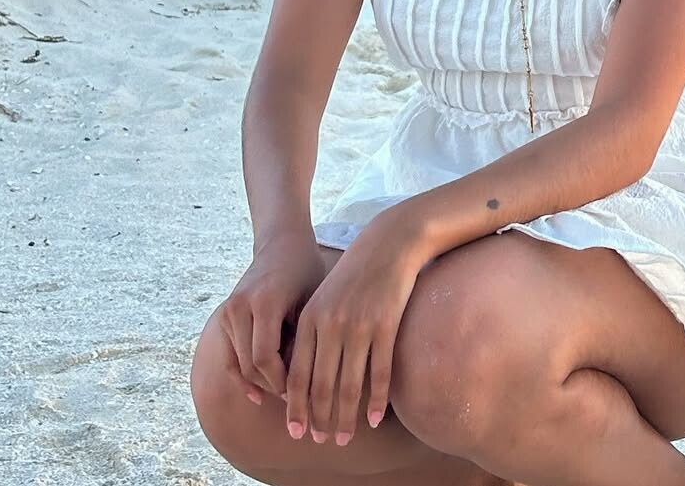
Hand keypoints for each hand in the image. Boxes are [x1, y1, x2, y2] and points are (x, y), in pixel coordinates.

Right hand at [218, 229, 327, 404]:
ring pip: (240, 364)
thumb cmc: (306, 271)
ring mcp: (228, 311)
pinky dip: (242, 378)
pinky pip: (230, 357)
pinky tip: (258, 396)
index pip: (266, 358)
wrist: (281, 242)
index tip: (304, 394)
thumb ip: (306, 338)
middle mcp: (240, 307)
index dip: (283, 382)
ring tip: (286, 398)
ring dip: (262, 384)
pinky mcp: (224, 317)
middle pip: (252, 365)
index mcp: (264, 301)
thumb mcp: (313, 300)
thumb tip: (309, 386)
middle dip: (274, 387)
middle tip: (298, 403)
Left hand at [283, 210, 428, 447]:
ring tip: (345, 437)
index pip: (297, 374)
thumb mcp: (324, 298)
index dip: (296, 407)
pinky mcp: (385, 324)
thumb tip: (301, 378)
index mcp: (310, 318)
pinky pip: (379, 372)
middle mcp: (330, 324)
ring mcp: (358, 325)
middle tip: (321, 441)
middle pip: (321, 384)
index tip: (296, 431)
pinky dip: (376, 399)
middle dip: (319, 418)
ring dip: (346, 416)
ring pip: (349, 384)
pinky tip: (374, 418)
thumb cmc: (354, 274)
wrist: (388, 243)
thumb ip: (312, 332)